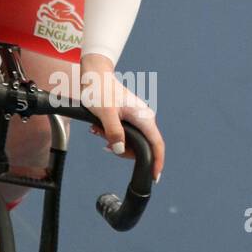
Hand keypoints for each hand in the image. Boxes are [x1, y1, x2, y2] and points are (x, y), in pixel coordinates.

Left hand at [80, 53, 163, 181]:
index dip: (157, 162)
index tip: (154, 177)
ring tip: (98, 131)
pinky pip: (125, 134)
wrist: (95, 74)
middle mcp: (144, 118)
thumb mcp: (105, 113)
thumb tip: (120, 149)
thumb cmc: (100, 89)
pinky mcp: (129, 117)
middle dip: (123, 150)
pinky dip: (112, 136)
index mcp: (143, 117)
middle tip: (105, 144)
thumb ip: (114, 133)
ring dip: (115, 142)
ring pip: (131, 141)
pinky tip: (99, 129)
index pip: (156, 144)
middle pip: (142, 146)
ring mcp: (137, 118)